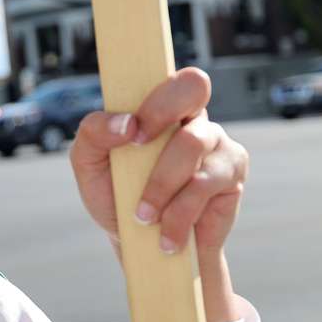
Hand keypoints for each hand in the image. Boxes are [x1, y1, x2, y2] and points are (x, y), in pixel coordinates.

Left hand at [69, 68, 248, 255]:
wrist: (141, 246)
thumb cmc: (114, 195)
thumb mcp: (89, 165)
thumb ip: (93, 134)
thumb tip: (125, 123)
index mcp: (157, 106)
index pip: (170, 75)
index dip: (157, 96)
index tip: (134, 133)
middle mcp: (191, 117)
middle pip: (194, 87)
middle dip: (162, 116)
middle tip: (137, 150)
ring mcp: (217, 144)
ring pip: (192, 143)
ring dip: (161, 185)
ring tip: (144, 217)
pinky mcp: (232, 176)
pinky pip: (204, 185)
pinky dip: (179, 213)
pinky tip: (168, 235)